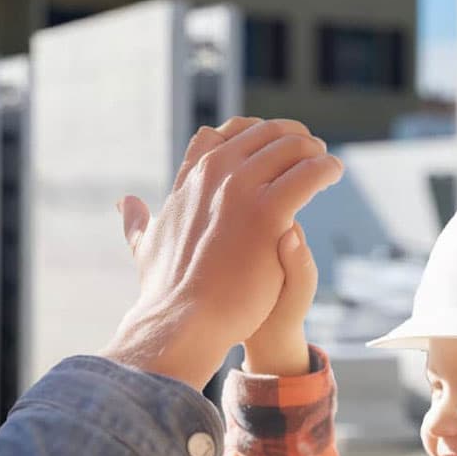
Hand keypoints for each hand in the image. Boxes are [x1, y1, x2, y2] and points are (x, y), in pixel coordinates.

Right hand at [102, 116, 341, 389]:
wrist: (183, 321)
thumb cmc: (167, 293)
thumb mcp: (147, 246)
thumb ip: (139, 221)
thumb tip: (123, 201)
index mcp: (188, 181)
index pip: (218, 137)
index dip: (245, 135)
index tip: (265, 149)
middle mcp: (213, 175)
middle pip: (261, 135)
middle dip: (288, 137)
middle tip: (309, 150)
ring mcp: (240, 190)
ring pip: (290, 147)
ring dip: (313, 149)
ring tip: (325, 164)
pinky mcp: (268, 212)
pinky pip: (308, 173)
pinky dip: (326, 167)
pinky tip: (333, 174)